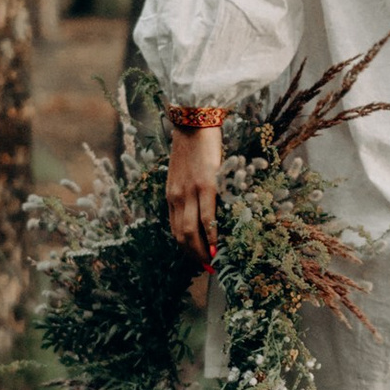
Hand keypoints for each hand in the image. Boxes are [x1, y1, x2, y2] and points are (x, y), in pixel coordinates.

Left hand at [166, 122, 223, 265]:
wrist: (194, 121)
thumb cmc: (192, 147)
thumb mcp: (183, 174)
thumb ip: (187, 193)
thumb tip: (201, 212)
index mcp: (172, 196)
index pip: (176, 230)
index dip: (186, 249)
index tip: (198, 260)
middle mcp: (177, 197)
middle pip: (182, 235)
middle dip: (193, 255)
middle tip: (207, 267)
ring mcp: (190, 192)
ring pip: (191, 231)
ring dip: (201, 250)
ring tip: (212, 261)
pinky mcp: (206, 185)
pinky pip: (207, 216)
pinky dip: (211, 234)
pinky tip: (217, 245)